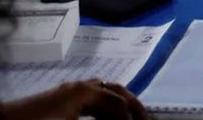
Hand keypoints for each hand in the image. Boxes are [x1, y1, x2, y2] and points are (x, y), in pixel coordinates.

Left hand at [0, 79, 147, 119]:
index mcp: (85, 92)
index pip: (118, 102)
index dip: (130, 117)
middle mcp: (79, 86)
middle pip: (115, 90)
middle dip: (131, 105)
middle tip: (144, 119)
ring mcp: (67, 92)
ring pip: (102, 92)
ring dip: (117, 105)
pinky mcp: (58, 102)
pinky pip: (88, 99)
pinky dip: (102, 108)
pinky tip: (104, 119)